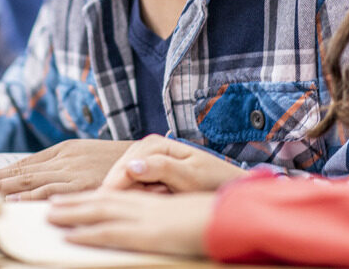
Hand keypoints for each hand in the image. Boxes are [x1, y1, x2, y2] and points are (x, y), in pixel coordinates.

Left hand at [0, 139, 134, 199]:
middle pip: (21, 171)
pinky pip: (51, 193)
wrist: (151, 159)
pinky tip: (12, 203)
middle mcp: (64, 158)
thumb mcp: (88, 158)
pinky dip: (30, 198)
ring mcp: (73, 171)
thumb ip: (64, 167)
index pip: (23, 164)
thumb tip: (36, 183)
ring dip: (1, 188)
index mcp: (64, 150)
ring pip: (30, 181)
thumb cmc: (118, 164)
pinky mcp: (83, 184)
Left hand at [47, 190, 216, 256]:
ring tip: (51, 216)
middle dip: (74, 202)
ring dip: (73, 213)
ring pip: (101, 212)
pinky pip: (112, 233)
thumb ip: (162, 211)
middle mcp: (145, 204)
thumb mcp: (184, 211)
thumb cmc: (215, 216)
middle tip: (50, 205)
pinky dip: (89, 233)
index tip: (72, 201)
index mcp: (154, 199)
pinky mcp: (149, 233)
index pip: (117, 196)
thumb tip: (145, 216)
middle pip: (102, 199)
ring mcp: (146, 217)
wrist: (234, 216)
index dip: (92, 198)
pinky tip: (72, 236)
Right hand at [101, 134, 247, 192]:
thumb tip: (131, 166)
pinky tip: (162, 196)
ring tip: (165, 195)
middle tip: (161, 197)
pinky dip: (144, 195)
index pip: (124, 168)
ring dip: (140, 195)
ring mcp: (146, 159)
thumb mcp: (190, 177)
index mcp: (154, 144)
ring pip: (126, 184)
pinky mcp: (148, 173)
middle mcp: (146, 147)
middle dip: (134, 192)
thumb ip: (161, 169)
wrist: (228, 185)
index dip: (123, 189)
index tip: (137, 205)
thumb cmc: (213, 181)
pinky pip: (134, 188)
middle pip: (121, 175)